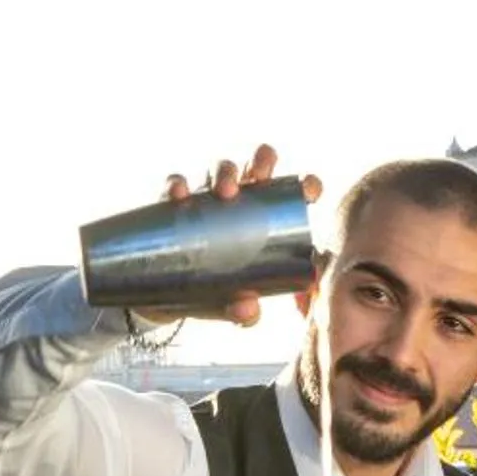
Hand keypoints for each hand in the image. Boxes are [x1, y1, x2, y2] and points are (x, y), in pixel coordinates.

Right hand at [142, 144, 323, 327]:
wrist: (166, 300)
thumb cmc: (213, 294)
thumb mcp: (231, 306)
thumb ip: (243, 312)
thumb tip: (248, 309)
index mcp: (264, 219)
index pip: (291, 193)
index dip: (306, 185)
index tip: (310, 191)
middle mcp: (239, 201)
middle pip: (256, 167)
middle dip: (263, 162)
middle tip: (262, 179)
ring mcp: (206, 198)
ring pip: (219, 169)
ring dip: (225, 172)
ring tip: (226, 192)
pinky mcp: (174, 205)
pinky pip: (174, 185)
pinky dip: (176, 185)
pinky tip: (179, 194)